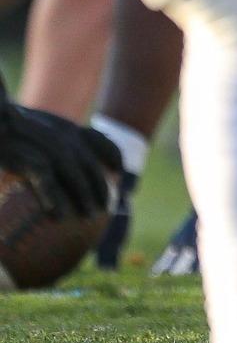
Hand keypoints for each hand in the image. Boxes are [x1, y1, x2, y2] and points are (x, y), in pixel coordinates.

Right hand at [0, 103, 120, 219]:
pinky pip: (43, 176)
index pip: (95, 138)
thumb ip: (44, 148)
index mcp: (60, 127)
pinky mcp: (19, 151)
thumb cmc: (2, 130)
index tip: (119, 173)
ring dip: (83, 192)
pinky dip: (54, 195)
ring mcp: (39, 139)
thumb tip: (56, 176)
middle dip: (99, 184)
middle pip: (86, 159)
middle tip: (106, 208)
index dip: (112, 156)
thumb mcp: (27, 130)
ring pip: (71, 168)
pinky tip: (59, 215)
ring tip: (88, 215)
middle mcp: (55, 131)